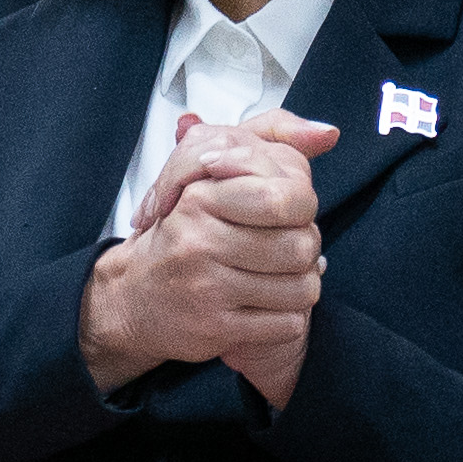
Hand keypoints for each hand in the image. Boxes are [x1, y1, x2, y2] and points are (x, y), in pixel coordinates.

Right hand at [78, 109, 333, 405]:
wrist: (133, 297)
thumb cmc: (183, 235)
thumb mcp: (210, 177)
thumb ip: (268, 141)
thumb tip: (329, 133)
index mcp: (200, 198)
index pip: (285, 198)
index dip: (303, 208)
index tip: (289, 213)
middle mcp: (199, 241)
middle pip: (301, 245)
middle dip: (305, 249)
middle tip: (288, 249)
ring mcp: (206, 287)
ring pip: (302, 287)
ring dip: (301, 285)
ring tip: (280, 278)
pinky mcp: (215, 327)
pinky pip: (287, 323)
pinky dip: (288, 317)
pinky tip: (269, 306)